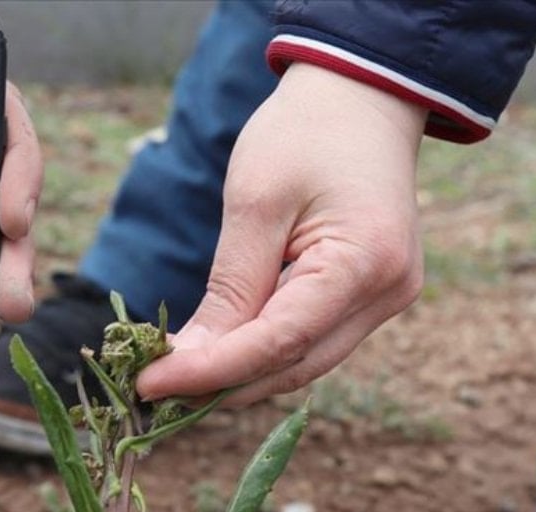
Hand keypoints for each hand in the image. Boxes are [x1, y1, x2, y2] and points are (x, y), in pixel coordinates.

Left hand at [136, 63, 426, 405]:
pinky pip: (311, 339)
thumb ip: (230, 287)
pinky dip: (262, 350)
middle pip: (293, 365)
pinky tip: (215, 351)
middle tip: (151, 392)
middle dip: (220, 385)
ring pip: (303, 361)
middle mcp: (387, 294)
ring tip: (173, 379)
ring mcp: (385, 299)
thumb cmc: (305, 132)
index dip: (210, 372)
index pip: (277, 343)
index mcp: (364, 264)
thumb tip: (192, 358)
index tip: (148, 384)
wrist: (362, 96)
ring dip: (239, 376)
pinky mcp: (371, 297)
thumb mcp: (255, 202)